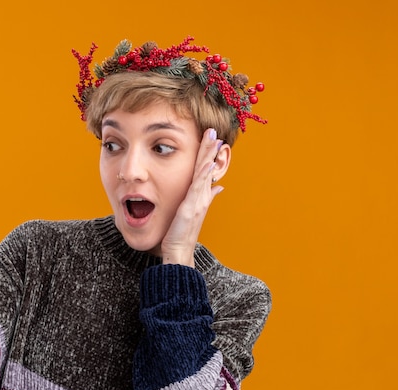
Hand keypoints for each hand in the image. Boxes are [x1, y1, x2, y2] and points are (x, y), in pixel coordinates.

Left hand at [160, 128, 227, 266]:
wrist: (179, 251)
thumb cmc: (182, 233)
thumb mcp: (193, 211)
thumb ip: (206, 197)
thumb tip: (218, 187)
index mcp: (200, 196)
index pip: (205, 169)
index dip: (208, 153)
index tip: (211, 137)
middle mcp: (201, 197)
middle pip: (207, 167)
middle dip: (210, 149)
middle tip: (213, 130)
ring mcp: (197, 202)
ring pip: (204, 174)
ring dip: (208, 156)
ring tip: (212, 140)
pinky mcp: (190, 208)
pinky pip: (198, 189)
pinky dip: (203, 176)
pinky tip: (206, 164)